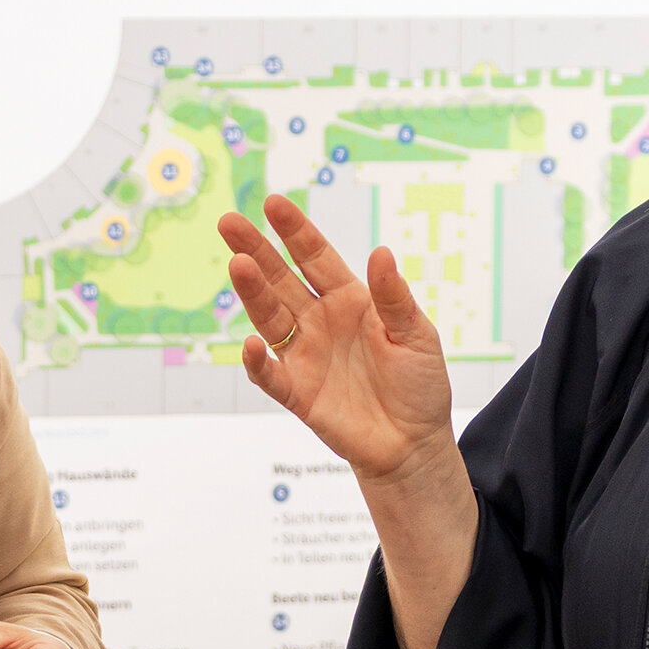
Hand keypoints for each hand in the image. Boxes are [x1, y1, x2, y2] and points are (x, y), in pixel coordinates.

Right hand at [217, 196, 456, 483]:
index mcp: (349, 301)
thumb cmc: (420, 385)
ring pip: (269, 317)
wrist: (413, 444)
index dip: (294, 232)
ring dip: (252, 293)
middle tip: (229, 223)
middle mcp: (319, 322)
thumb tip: (381, 252)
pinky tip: (250, 343)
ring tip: (238, 265)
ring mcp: (305, 356)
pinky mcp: (297, 393)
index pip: (314, 258)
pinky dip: (256, 361)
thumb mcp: (417, 335)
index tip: (273, 204)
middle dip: (255, 250)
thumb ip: (394, 298)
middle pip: (280, 279)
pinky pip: (269, 374)